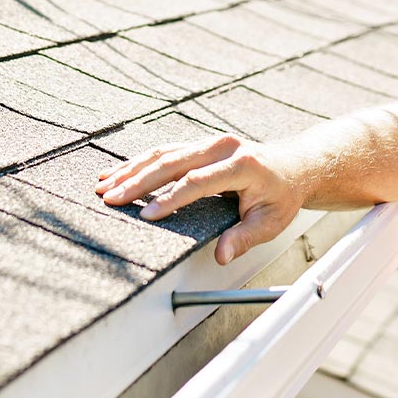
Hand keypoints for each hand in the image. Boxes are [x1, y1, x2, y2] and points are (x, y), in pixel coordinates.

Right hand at [95, 133, 305, 265]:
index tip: (147, 216)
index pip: (198, 182)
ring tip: (104, 186)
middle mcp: (223, 147)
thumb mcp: (271, 222)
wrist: (293, 166)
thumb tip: (222, 256)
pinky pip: (166, 151)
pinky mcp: (200, 144)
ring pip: (164, 154)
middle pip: (172, 163)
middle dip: (138, 182)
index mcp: (243, 164)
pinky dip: (140, 163)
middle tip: (111, 199)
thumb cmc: (281, 196)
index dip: (171, 199)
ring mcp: (210, 141)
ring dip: (131, 169)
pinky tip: (118, 172)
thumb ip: (244, 238)